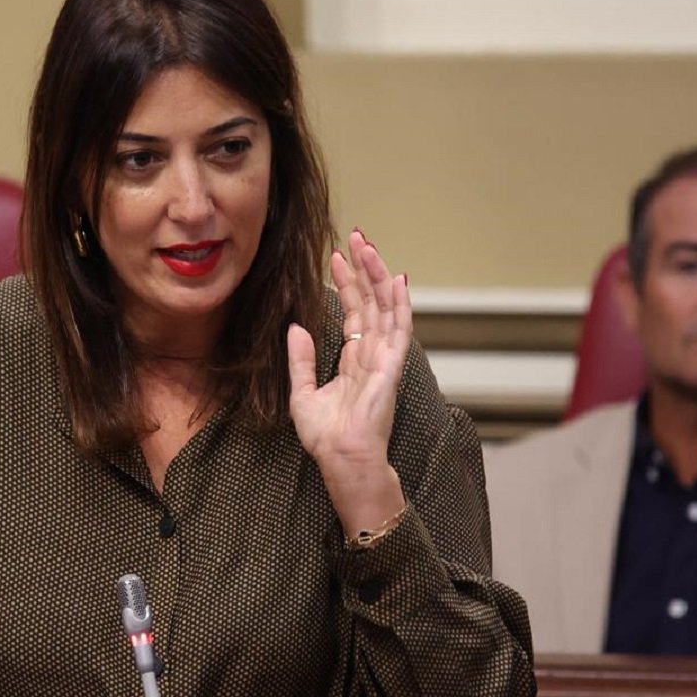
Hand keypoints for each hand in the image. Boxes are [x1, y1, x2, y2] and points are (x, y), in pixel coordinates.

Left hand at [287, 228, 410, 535]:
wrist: (342, 459)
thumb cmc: (327, 437)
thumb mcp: (302, 394)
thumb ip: (301, 360)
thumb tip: (297, 326)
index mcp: (354, 360)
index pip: (354, 312)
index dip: (347, 283)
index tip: (336, 257)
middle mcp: (372, 355)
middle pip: (371, 302)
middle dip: (364, 269)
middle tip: (356, 237)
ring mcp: (384, 359)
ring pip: (385, 308)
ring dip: (378, 276)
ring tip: (368, 246)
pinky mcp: (391, 367)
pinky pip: (399, 330)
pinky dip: (399, 305)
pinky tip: (396, 280)